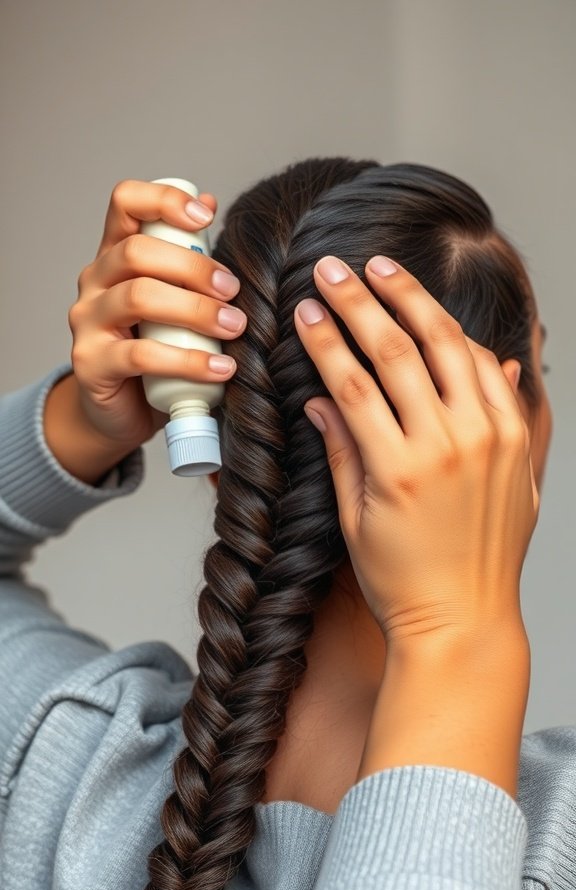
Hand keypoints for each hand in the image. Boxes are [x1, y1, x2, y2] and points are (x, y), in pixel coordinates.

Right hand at [66, 179, 242, 450]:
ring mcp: (88, 322)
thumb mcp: (173, 299)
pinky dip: (188, 361)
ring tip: (235, 327)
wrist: (121, 411)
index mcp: (115, 255)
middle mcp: (95, 282)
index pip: (125, 202)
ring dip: (196, 311)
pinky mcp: (92, 364)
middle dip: (192, 267)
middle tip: (233, 290)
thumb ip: (186, 256)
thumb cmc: (154, 349)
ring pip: (138, 298)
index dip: (164, 201)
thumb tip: (210, 202)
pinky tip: (221, 369)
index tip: (205, 218)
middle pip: (136, 251)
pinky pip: (141, 355)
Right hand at [295, 255, 538, 645]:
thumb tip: (319, 399)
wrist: (465, 617)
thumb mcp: (354, 519)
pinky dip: (467, 344)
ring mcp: (490, 442)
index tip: (306, 309)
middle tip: (335, 268)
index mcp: (399, 469)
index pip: (353, 382)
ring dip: (416, 303)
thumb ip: (340, 451)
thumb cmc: (402, 580)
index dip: (325, 340)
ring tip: (386, 272)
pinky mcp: (516, 445)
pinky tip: (440, 324)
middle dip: (361, 301)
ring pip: (452, 348)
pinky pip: (494, 374)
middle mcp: (449, 447)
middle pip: (399, 351)